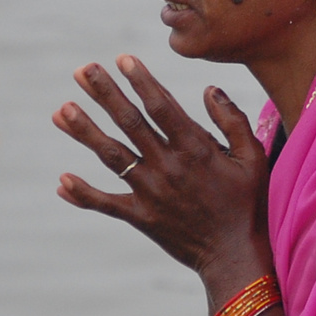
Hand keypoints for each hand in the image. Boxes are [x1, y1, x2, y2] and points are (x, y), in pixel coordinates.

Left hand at [53, 56, 270, 279]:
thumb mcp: (254, 159)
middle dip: (104, 93)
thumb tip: (209, 89)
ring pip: (112, 155)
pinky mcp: (142, 217)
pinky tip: (62, 180)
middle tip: (82, 70)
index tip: (122, 59)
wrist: (236, 256)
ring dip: (85, 131)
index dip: (140, 81)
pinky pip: (107, 203)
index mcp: (196, 149)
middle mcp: (169, 166)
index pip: (161, 106)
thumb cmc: (249, 204)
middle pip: (129, 122)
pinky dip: (83, 193)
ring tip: (62, 110)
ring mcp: (152, 193)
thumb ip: (233, 121)